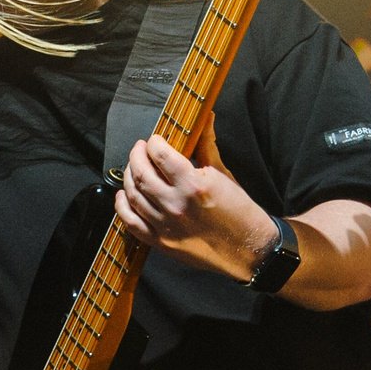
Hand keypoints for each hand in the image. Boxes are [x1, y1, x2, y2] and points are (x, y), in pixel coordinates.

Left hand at [115, 124, 277, 282]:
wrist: (248, 250)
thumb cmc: (240, 212)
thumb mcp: (224, 175)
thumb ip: (207, 146)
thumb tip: (206, 119)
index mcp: (193, 185)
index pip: (161, 155)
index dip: (154, 143)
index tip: (155, 140)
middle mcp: (176, 204)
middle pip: (142, 174)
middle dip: (136, 156)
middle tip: (140, 149)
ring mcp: (166, 225)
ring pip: (133, 195)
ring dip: (129, 177)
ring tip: (134, 168)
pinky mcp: (161, 242)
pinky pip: (131, 222)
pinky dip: (122, 206)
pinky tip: (124, 195)